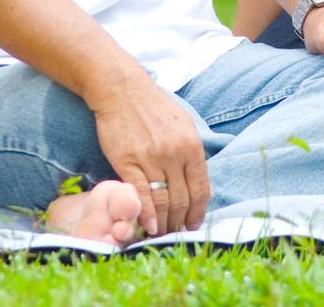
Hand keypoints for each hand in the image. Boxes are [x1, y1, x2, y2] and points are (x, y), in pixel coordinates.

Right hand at [89, 72, 209, 237]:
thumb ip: (192, 152)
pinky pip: (141, 194)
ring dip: (164, 223)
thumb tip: (200, 181)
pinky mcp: (127, 161)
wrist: (122, 89)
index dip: (199, 212)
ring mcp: (151, 158)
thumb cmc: (153, 106)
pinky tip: (148, 227)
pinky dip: (147, 214)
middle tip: (177, 234)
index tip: (194, 224)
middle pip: (183, 199)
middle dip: (181, 222)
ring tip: (162, 233)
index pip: (201, 189)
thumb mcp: (183, 124)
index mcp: (192, 145)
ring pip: (163, 201)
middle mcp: (175, 153)